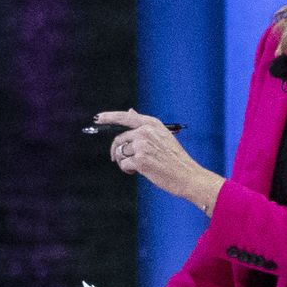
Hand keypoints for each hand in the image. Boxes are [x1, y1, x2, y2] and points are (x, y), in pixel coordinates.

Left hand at [91, 111, 223, 214]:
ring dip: (125, 162)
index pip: (126, 117)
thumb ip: (144, 125)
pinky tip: (139, 171)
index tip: (98, 118)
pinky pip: (123, 164)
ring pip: (120, 153)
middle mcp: (146, 132)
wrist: (188, 175)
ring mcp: (142, 145)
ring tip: (139, 166)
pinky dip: (128, 170)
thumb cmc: (174, 158)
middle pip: (119, 139)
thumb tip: (130, 110)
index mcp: (152, 124)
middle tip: (123, 161)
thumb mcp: (162, 136)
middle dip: (117, 151)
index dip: (109, 117)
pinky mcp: (140, 159)